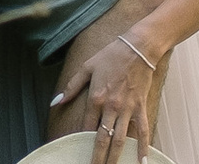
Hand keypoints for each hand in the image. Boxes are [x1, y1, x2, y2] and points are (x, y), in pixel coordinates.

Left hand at [48, 26, 161, 163]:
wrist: (138, 47)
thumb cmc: (111, 55)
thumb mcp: (87, 66)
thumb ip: (71, 86)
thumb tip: (56, 102)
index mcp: (95, 97)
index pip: (86, 126)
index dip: (80, 141)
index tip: (76, 153)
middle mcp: (111, 106)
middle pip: (102, 139)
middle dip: (97, 158)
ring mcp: (127, 109)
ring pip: (120, 140)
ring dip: (115, 158)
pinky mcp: (140, 108)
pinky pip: (143, 132)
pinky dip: (143, 148)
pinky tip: (142, 162)